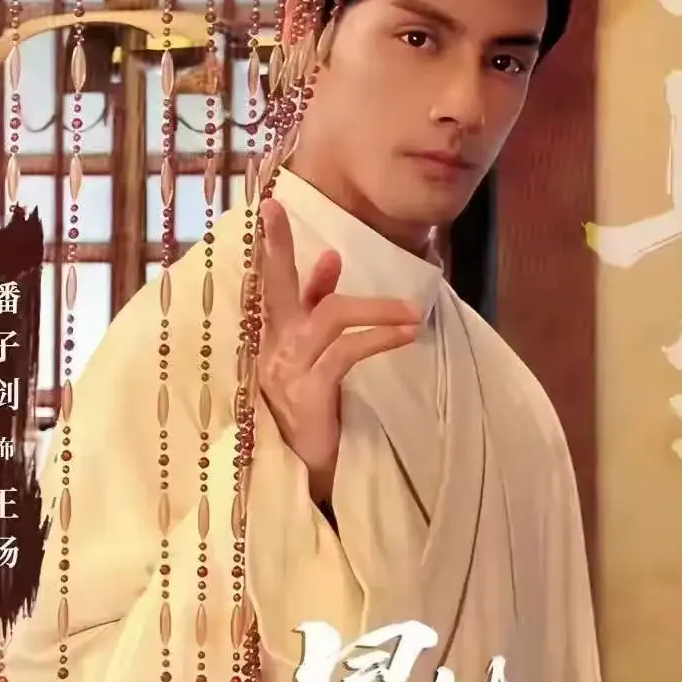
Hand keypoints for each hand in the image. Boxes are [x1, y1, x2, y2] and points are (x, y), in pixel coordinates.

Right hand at [257, 197, 420, 498]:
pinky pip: (345, 352)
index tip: (271, 206)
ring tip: (413, 311)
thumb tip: (329, 257)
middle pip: (273, 288)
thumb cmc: (313, 413)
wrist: (305, 475)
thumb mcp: (316, 357)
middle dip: (275, 248)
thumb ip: (319, 310)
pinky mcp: (309, 395)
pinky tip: (407, 334)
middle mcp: (272, 348)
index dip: (271, 246)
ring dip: (376, 308)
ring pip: (329, 318)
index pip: (268, 283)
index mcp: (272, 337)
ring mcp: (287, 371)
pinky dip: (380, 337)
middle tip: (273, 209)